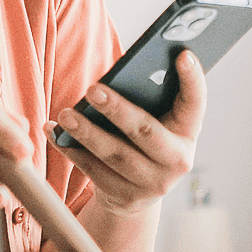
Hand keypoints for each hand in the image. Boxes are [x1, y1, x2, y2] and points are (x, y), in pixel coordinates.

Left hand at [50, 50, 204, 216]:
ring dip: (88, 132)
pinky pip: (94, 171)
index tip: (184, 54)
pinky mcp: (125, 196)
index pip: (196, 104)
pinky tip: (55, 132)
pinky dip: (72, 150)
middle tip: (93, 90)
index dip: (193, 80)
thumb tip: (121, 72)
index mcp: (188, 133)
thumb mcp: (158, 121)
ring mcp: (152, 183)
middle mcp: (177, 161)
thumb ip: (150, 98)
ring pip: (115, 154)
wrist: (139, 191)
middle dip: (118, 110)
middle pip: (146, 132)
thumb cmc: (146, 138)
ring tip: (67, 114)